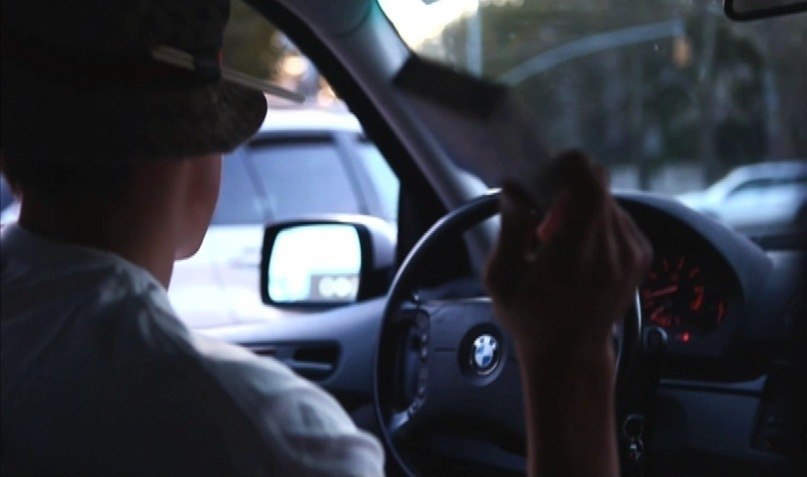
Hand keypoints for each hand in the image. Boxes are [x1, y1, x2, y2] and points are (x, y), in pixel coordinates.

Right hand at [484, 150, 652, 353]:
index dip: (566, 168)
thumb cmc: (531, 319)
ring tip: (559, 243)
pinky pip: (617, 216)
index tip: (546, 180)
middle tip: (545, 221)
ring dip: (581, 209)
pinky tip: (577, 251)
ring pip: (606, 199)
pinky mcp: (641, 253)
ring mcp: (632, 251)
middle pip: (597, 185)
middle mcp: (612, 249)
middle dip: (568, 191)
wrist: (571, 354)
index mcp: (576, 253)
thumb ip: (509, 229)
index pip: (588, 181)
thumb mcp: (501, 278)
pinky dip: (595, 223)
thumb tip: (514, 188)